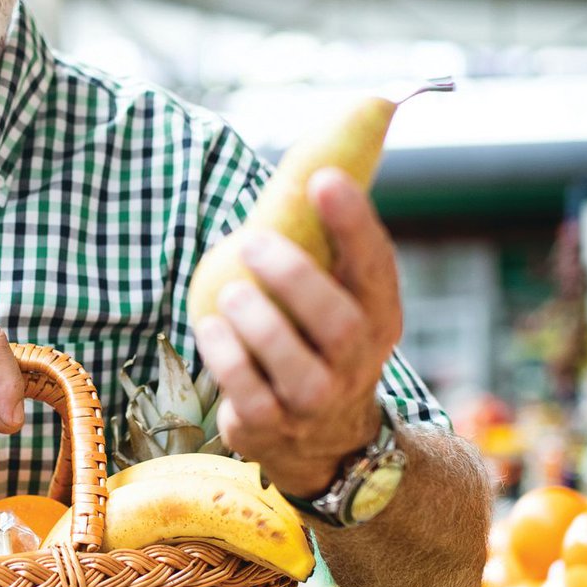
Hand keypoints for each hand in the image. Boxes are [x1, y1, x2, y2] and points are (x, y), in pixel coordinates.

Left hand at [193, 168, 400, 497]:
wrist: (322, 439)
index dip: (353, 222)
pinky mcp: (274, 427)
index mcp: (378, 315)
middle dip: (296, 278)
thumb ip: (324, 237)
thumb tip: (321, 148)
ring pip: (295, 365)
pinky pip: (249, 394)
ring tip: (230, 293)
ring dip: (258, 321)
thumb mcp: (335, 293)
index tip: (323, 179)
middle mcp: (357, 362)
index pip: (375, 265)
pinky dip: (227, 358)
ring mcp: (317, 401)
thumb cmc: (316, 339)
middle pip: (340, 323)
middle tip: (253, 243)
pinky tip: (209, 327)